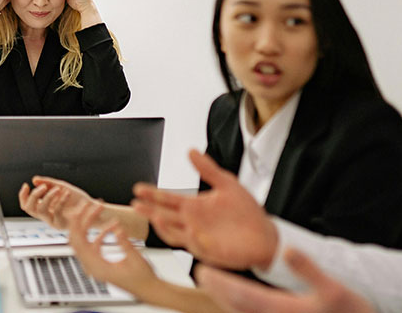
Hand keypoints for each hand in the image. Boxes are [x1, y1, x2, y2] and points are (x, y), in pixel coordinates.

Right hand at [18, 176, 101, 229]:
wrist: (93, 209)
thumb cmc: (78, 199)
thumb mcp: (62, 187)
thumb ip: (48, 183)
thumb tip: (34, 180)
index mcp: (45, 208)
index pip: (26, 205)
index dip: (23, 196)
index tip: (26, 184)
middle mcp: (46, 215)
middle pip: (29, 208)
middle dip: (33, 195)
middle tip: (43, 187)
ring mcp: (53, 220)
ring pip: (41, 210)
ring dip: (47, 197)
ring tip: (57, 188)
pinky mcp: (62, 223)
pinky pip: (56, 211)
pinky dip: (60, 200)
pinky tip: (67, 192)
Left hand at [67, 201, 159, 299]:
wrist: (148, 289)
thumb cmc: (143, 278)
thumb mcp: (135, 259)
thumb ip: (125, 244)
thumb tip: (117, 229)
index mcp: (98, 267)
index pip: (79, 243)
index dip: (76, 225)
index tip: (78, 210)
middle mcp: (93, 267)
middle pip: (77, 239)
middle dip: (81, 219)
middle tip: (87, 204)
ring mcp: (95, 264)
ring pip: (84, 240)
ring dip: (90, 224)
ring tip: (99, 209)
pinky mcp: (100, 262)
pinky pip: (93, 244)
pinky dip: (100, 232)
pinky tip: (111, 225)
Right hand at [132, 149, 277, 269]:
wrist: (265, 234)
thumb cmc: (246, 212)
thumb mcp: (226, 183)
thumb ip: (207, 169)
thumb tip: (191, 151)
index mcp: (194, 206)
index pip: (168, 199)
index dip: (153, 194)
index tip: (138, 188)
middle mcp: (192, 222)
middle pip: (164, 216)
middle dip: (149, 210)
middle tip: (136, 204)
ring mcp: (199, 238)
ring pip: (173, 234)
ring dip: (163, 226)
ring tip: (155, 216)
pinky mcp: (210, 251)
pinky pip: (195, 246)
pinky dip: (190, 239)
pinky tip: (189, 230)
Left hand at [196, 248, 374, 312]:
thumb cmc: (351, 312)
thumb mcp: (334, 289)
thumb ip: (308, 269)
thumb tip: (286, 250)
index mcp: (284, 310)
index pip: (242, 295)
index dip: (220, 283)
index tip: (203, 271)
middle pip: (238, 305)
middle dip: (217, 290)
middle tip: (200, 273)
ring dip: (226, 299)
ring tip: (213, 284)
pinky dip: (241, 305)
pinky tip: (239, 299)